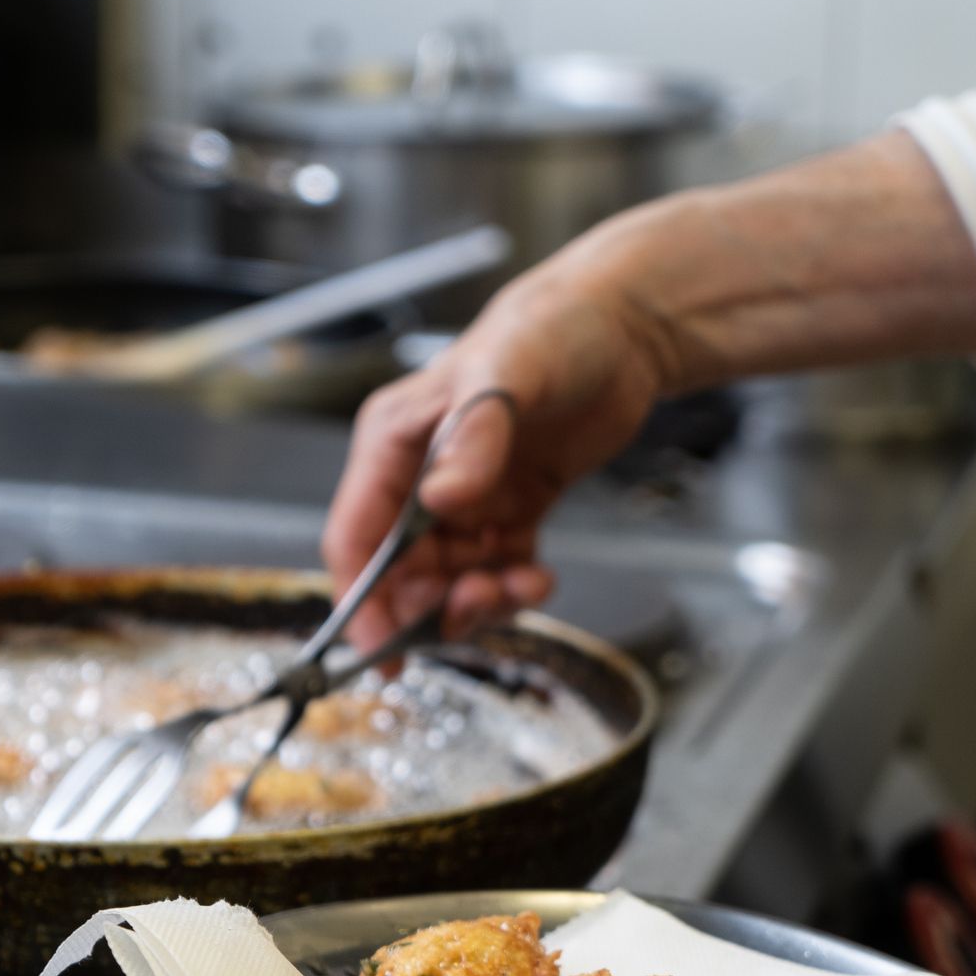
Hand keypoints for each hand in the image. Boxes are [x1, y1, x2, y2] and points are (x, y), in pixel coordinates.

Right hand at [320, 222, 673, 649]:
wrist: (621, 327)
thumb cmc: (550, 332)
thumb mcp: (507, 376)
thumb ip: (472, 439)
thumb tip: (440, 500)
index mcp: (393, 443)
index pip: (355, 535)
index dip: (361, 596)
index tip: (378, 647)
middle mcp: (419, 477)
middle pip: (399, 573)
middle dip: (430, 606)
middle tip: (476, 609)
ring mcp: (464, 498)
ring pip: (448, 581)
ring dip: (477, 602)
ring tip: (521, 588)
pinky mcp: (509, 510)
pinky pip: (496, 572)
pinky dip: (512, 590)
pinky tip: (539, 578)